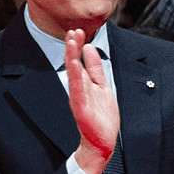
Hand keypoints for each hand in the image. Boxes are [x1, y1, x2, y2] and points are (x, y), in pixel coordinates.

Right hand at [65, 29, 119, 173]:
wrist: (102, 142)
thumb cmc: (101, 117)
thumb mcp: (102, 86)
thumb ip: (95, 69)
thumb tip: (89, 48)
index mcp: (84, 84)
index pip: (78, 61)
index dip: (77, 45)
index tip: (77, 30)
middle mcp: (79, 89)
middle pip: (73, 64)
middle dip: (73, 47)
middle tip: (72, 31)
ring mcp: (79, 99)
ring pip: (74, 75)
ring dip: (71, 57)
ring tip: (71, 42)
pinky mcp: (81, 109)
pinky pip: (78, 91)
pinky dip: (75, 77)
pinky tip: (74, 65)